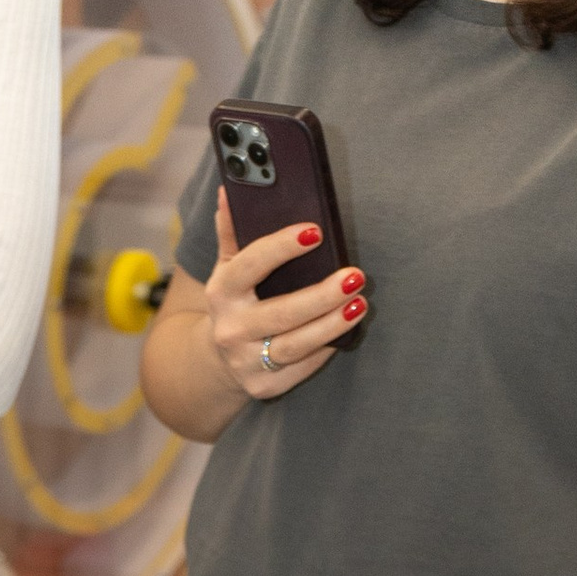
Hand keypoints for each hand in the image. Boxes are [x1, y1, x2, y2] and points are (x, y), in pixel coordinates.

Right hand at [203, 193, 363, 403]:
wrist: (217, 360)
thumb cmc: (236, 301)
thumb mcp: (228, 267)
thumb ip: (232, 231)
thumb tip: (229, 189)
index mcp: (222, 292)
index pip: (251, 264)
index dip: (282, 247)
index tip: (314, 231)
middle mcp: (230, 329)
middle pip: (281, 312)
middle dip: (321, 295)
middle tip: (355, 276)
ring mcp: (246, 362)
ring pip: (296, 344)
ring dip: (332, 325)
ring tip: (360, 304)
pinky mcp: (264, 386)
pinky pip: (302, 367)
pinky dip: (325, 348)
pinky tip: (345, 331)